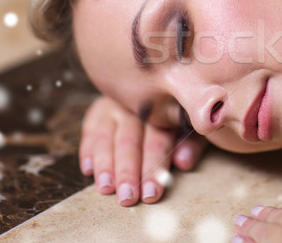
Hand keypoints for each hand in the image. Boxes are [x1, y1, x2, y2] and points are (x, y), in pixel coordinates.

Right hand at [78, 95, 207, 205]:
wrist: (159, 85)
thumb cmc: (181, 117)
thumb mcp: (194, 128)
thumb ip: (192, 145)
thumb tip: (183, 163)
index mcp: (164, 111)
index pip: (157, 142)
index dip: (153, 170)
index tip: (150, 194)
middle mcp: (137, 106)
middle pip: (129, 141)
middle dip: (127, 172)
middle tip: (127, 197)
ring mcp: (115, 105)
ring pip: (106, 136)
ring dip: (105, 164)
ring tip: (106, 188)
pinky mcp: (99, 109)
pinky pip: (90, 129)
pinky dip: (87, 150)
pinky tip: (88, 170)